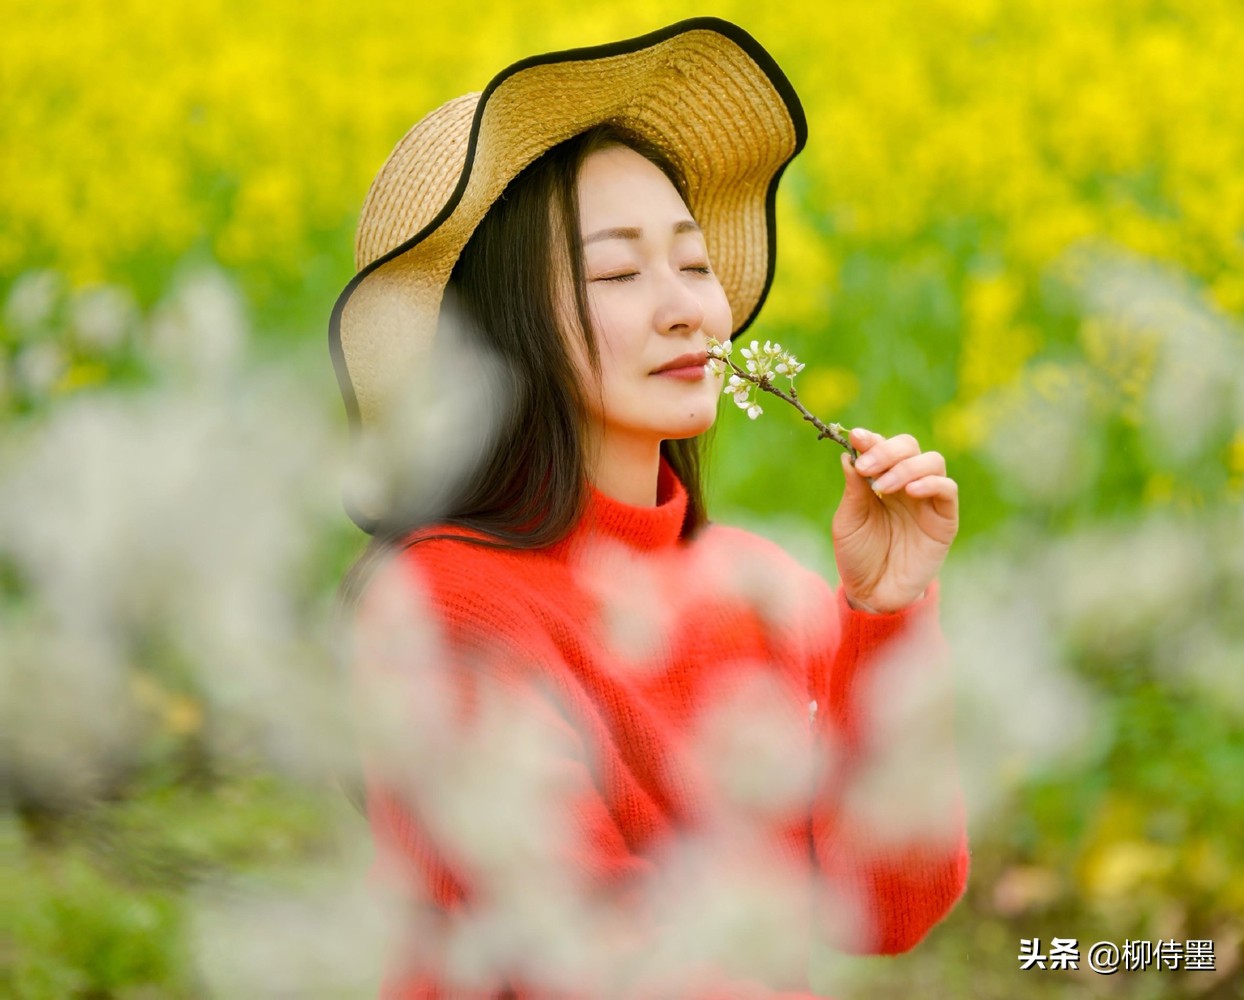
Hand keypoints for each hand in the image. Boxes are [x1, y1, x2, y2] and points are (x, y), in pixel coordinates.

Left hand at [832, 427, 958, 613]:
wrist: (873, 594)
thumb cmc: (858, 556)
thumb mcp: (848, 521)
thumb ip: (853, 489)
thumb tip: (848, 454)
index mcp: (880, 479)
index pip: (882, 447)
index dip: (871, 439)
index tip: (856, 437)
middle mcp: (906, 484)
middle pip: (910, 446)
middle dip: (887, 450)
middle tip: (867, 466)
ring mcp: (927, 500)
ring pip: (932, 461)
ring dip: (906, 467)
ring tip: (883, 486)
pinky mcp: (944, 519)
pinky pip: (947, 490)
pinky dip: (931, 483)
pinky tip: (911, 491)